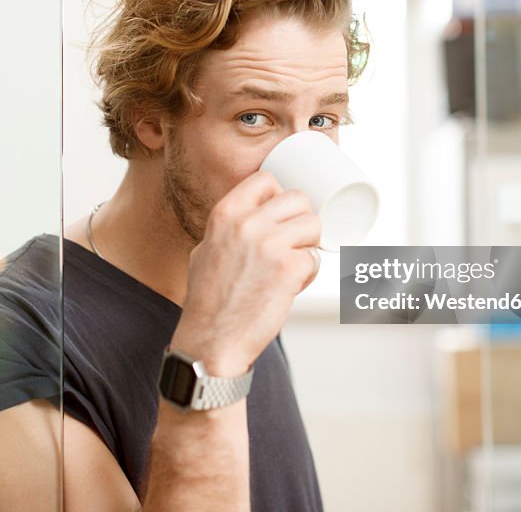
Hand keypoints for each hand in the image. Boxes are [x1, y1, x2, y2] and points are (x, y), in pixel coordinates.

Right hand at [170, 170, 320, 375]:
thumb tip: (252, 215)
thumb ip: (227, 228)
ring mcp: (270, 245)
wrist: (212, 341)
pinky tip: (292, 286)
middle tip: (294, 243)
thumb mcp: (205, 250)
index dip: (279, 195)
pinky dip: (309, 273)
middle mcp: (247, 223)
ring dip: (309, 245)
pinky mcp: (289, 269)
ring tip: (293, 266)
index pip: (266, 179)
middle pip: (298, 199)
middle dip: (301, 220)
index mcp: (226, 214)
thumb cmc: (208, 301)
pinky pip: (315, 259)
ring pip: (314, 225)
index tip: (280, 214)